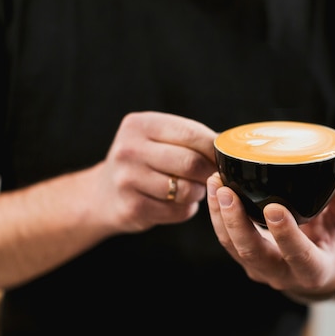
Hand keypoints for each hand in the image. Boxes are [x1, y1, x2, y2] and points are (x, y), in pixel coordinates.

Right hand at [96, 111, 217, 232]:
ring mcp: (127, 179)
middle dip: (208, 172)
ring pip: (186, 190)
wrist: (103, 194)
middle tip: (212, 177)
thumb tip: (231, 145)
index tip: (223, 157)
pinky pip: (177, 211)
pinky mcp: (132, 208)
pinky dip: (185, 209)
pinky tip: (176, 203)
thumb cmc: (143, 162)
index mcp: (140, 125)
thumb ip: (190, 139)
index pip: (191, 133)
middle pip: (190, 163)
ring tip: (191, 189)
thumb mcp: (157, 139)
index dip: (214, 148)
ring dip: (197, 192)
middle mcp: (129, 149)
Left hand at [206, 172, 334, 301]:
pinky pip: (226, 239)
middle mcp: (283, 275)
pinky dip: (217, 214)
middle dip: (237, 223)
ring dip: (221, 215)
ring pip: (234, 247)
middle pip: (254, 254)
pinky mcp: (244, 258)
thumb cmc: (334, 235)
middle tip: (228, 192)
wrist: (318, 260)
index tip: (274, 208)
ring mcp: (259, 269)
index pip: (300, 257)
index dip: (286, 236)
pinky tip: (214, 188)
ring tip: (216, 183)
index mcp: (315, 270)